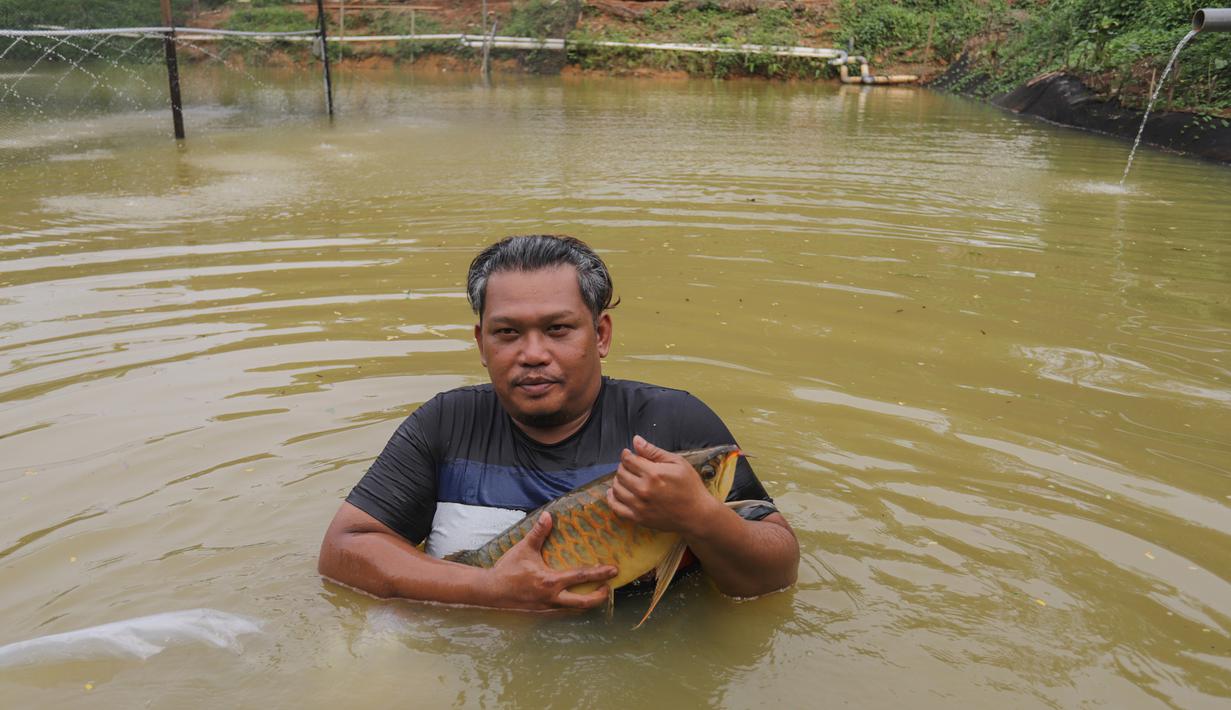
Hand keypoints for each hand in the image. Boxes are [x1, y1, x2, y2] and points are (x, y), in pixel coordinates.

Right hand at [483, 512, 616, 610]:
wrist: (491, 591)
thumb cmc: (508, 569)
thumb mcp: (523, 549)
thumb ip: (538, 533)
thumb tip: (548, 515)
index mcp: (550, 581)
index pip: (580, 577)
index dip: (599, 573)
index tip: (613, 570)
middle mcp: (552, 598)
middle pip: (583, 603)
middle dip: (600, 597)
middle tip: (609, 588)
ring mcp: (547, 608)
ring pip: (574, 610)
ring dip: (587, 603)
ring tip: (595, 593)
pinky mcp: (542, 612)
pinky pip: (562, 611)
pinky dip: (572, 606)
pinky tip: (574, 599)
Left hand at [606, 435, 719, 535]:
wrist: (697, 514)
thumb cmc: (690, 487)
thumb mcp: (677, 463)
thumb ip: (654, 451)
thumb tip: (636, 440)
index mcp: (653, 474)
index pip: (628, 460)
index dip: (626, 455)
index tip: (628, 454)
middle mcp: (643, 490)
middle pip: (621, 473)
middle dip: (623, 466)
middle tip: (630, 466)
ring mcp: (639, 505)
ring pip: (616, 488)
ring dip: (618, 480)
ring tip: (626, 478)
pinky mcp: (638, 518)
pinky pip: (616, 508)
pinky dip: (612, 498)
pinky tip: (614, 492)